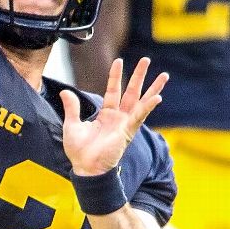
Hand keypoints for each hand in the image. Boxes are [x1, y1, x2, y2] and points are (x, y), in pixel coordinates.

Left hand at [60, 57, 167, 175]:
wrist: (85, 168)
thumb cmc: (79, 151)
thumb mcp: (72, 125)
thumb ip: (72, 108)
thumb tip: (65, 91)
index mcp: (106, 115)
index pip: (113, 90)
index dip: (115, 76)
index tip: (118, 61)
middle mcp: (119, 117)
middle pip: (132, 92)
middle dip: (139, 76)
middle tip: (146, 60)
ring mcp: (125, 124)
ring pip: (141, 102)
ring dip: (152, 88)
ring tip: (164, 75)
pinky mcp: (128, 132)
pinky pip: (139, 117)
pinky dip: (148, 107)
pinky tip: (157, 97)